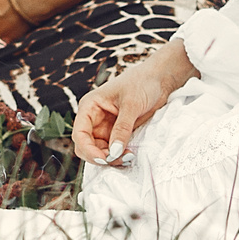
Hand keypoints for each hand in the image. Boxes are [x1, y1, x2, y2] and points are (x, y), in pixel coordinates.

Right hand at [73, 38, 195, 165]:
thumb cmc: (141, 83)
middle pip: (86, 146)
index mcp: (89, 107)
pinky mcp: (117, 134)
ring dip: (111, 159)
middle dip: (100, 156)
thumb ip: (122, 129)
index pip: (80, 134)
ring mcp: (105, 128)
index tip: (104, 159)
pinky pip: (112, 151)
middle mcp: (94, 119)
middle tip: (120, 159)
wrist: (158, 80)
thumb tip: (113, 152)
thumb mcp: (131, 105)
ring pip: (99, 152)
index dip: (88, 149)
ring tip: (129, 156)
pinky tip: (130, 155)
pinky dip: (119, 156)